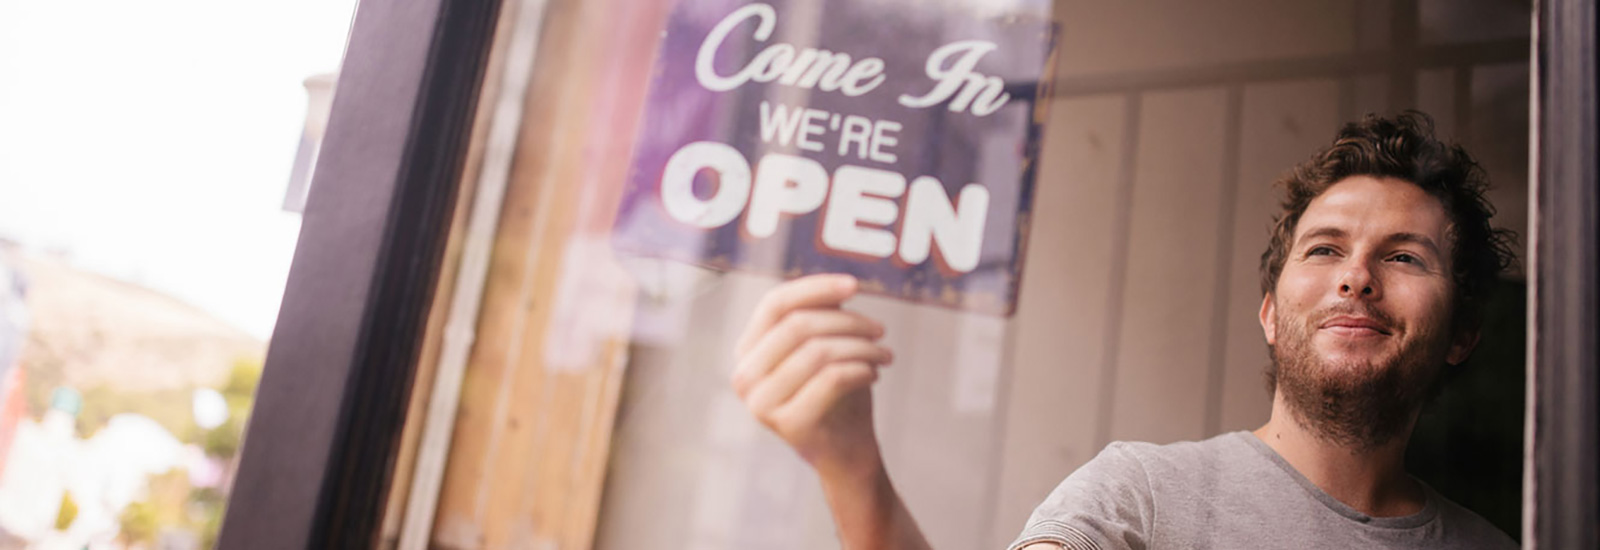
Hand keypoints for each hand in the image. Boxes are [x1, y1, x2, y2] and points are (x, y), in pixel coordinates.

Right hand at [731, 273, 892, 475]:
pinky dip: (861, 369)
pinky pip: (832, 379)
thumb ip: (823, 314)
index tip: (855, 285)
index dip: (815, 287)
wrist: (845, 452)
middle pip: (798, 325)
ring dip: (861, 347)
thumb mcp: (827, 345)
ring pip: (818, 352)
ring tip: (883, 354)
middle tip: (880, 330)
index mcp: (747, 350)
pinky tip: (874, 373)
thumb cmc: (837, 391)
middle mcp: (744, 376)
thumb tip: (838, 288)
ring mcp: (761, 403)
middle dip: (848, 322)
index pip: (774, 303)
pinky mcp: (787, 423)